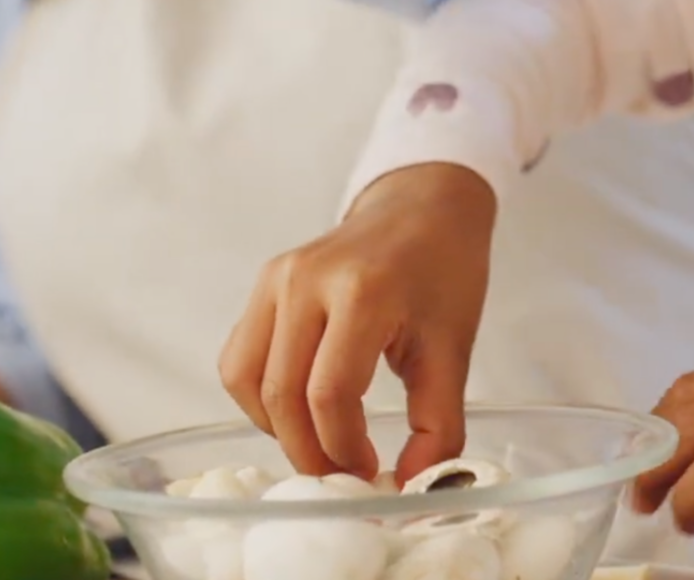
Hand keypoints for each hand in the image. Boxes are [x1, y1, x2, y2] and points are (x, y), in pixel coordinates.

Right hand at [219, 164, 496, 480]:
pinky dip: (260, 398)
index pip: (330, 393)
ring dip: (276, 428)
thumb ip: (438, 423)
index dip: (342, 448)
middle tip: (340, 477)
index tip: (367, 471)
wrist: (424, 208)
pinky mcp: (264, 283)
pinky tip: (298, 411)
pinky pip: (240, 357)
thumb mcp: (453, 349)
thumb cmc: (443, 273)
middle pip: (283, 393)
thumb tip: (411, 485)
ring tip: (318, 445)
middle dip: (308, 451)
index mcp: (363, 291)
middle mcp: (308, 280)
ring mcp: (278, 278)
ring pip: (247, 379)